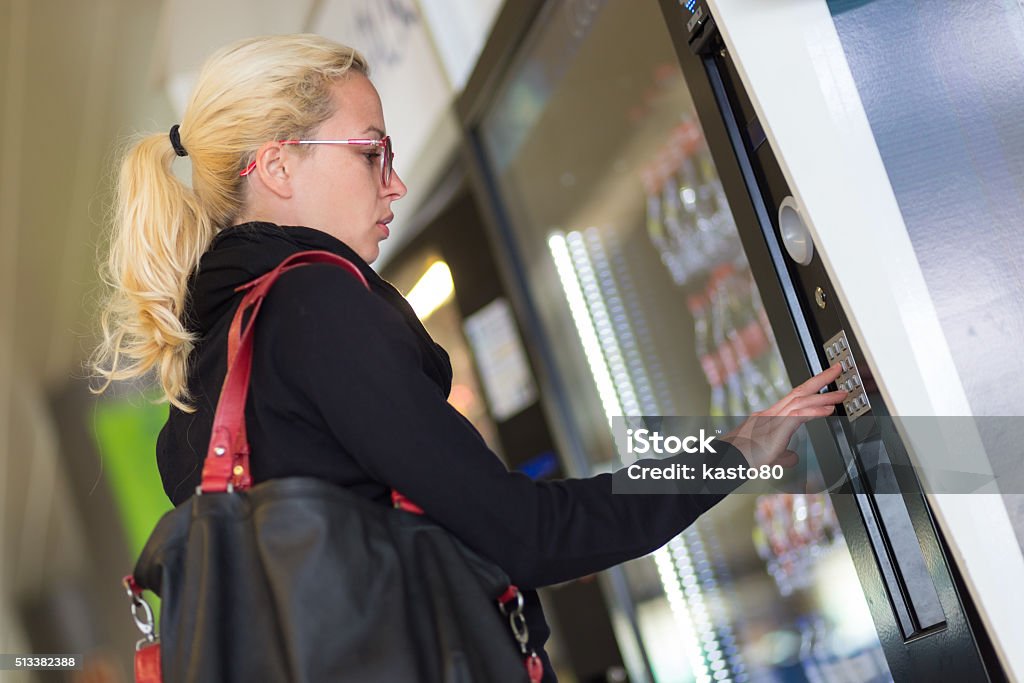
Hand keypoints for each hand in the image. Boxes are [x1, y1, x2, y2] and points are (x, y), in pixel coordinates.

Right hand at [718, 363, 847, 468]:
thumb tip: (794, 457)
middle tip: (837, 370)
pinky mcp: (774, 430)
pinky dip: (814, 411)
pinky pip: (797, 416)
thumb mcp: (768, 458)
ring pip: (800, 401)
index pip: (793, 397)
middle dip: (820, 379)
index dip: (811, 387)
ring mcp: (771, 420)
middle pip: (799, 391)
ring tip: (841, 394)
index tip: (826, 380)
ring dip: (823, 396)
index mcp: (769, 418)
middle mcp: (770, 414)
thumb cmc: (740, 460)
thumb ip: (784, 456)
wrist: (725, 462)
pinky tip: (829, 410)